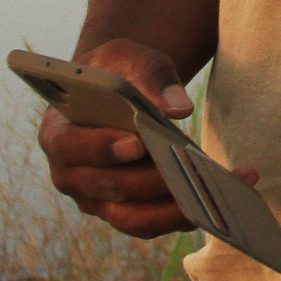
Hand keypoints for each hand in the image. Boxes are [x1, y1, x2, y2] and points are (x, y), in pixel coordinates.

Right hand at [36, 38, 258, 238]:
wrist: (115, 90)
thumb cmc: (117, 71)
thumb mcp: (130, 57)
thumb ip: (152, 75)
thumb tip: (179, 110)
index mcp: (58, 134)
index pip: (72, 148)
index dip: (102, 149)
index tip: (138, 144)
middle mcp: (71, 176)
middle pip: (111, 188)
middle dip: (155, 180)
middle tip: (194, 169)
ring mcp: (96, 200)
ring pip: (133, 217)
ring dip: (177, 209)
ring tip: (220, 191)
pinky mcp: (123, 212)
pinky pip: (152, 223)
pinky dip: (184, 216)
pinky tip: (221, 199)